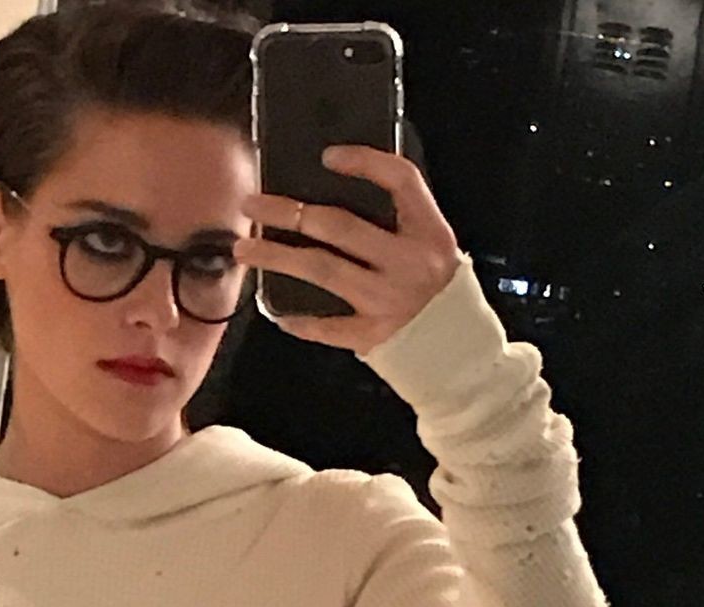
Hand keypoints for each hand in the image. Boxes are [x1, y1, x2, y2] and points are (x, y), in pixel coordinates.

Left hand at [235, 144, 462, 352]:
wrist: (459, 352)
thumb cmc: (439, 292)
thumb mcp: (432, 246)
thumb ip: (399, 221)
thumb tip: (338, 191)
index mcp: (429, 232)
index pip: (400, 180)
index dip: (364, 162)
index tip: (328, 156)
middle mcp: (408, 262)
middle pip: (339, 226)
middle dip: (289, 212)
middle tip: (252, 205)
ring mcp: (387, 300)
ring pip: (322, 269)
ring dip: (277, 258)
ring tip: (244, 250)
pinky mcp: (373, 335)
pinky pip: (327, 326)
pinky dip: (300, 320)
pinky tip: (276, 312)